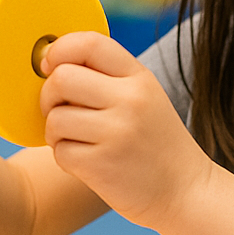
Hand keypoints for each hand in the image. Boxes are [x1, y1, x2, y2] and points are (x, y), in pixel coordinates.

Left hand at [39, 32, 211, 230]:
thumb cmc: (155, 143)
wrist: (184, 191)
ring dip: (55, 133)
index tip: (50, 66)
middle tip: (61, 111)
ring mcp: (117, 132)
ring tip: (76, 141)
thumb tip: (52, 65)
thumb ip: (107, 78)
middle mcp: (130, 100)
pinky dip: (65, 158)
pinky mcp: (102, 165)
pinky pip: (60, 152)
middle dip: (49, 96)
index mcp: (139, 78)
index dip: (59, 50)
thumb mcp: (145, 97)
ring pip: (55, 118)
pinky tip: (86, 162)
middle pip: (61, 78)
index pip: (89, 43)